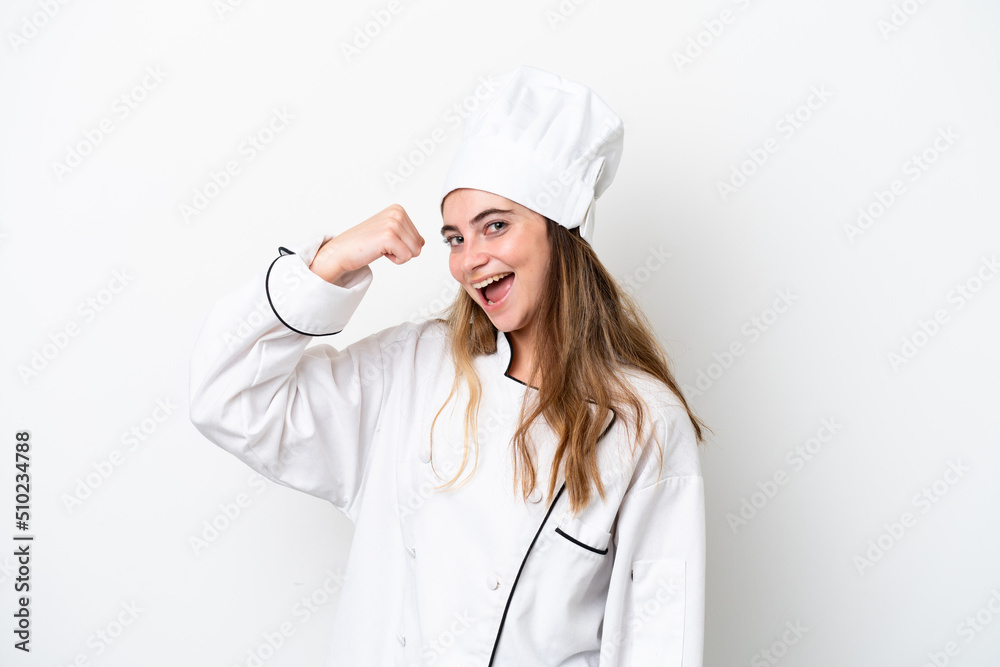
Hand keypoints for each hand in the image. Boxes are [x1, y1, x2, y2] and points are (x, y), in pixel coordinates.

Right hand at [309, 204, 425, 283]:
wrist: (341, 252)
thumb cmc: (363, 244)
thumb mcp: (388, 234)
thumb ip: (406, 236)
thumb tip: (423, 242)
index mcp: (398, 209)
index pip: (419, 238)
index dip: (403, 246)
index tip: (384, 241)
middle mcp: (397, 213)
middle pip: (419, 245)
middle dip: (402, 251)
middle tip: (381, 246)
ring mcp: (393, 223)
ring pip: (415, 251)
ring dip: (398, 255)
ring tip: (380, 248)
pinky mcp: (389, 236)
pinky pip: (407, 257)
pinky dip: (395, 260)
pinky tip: (379, 252)